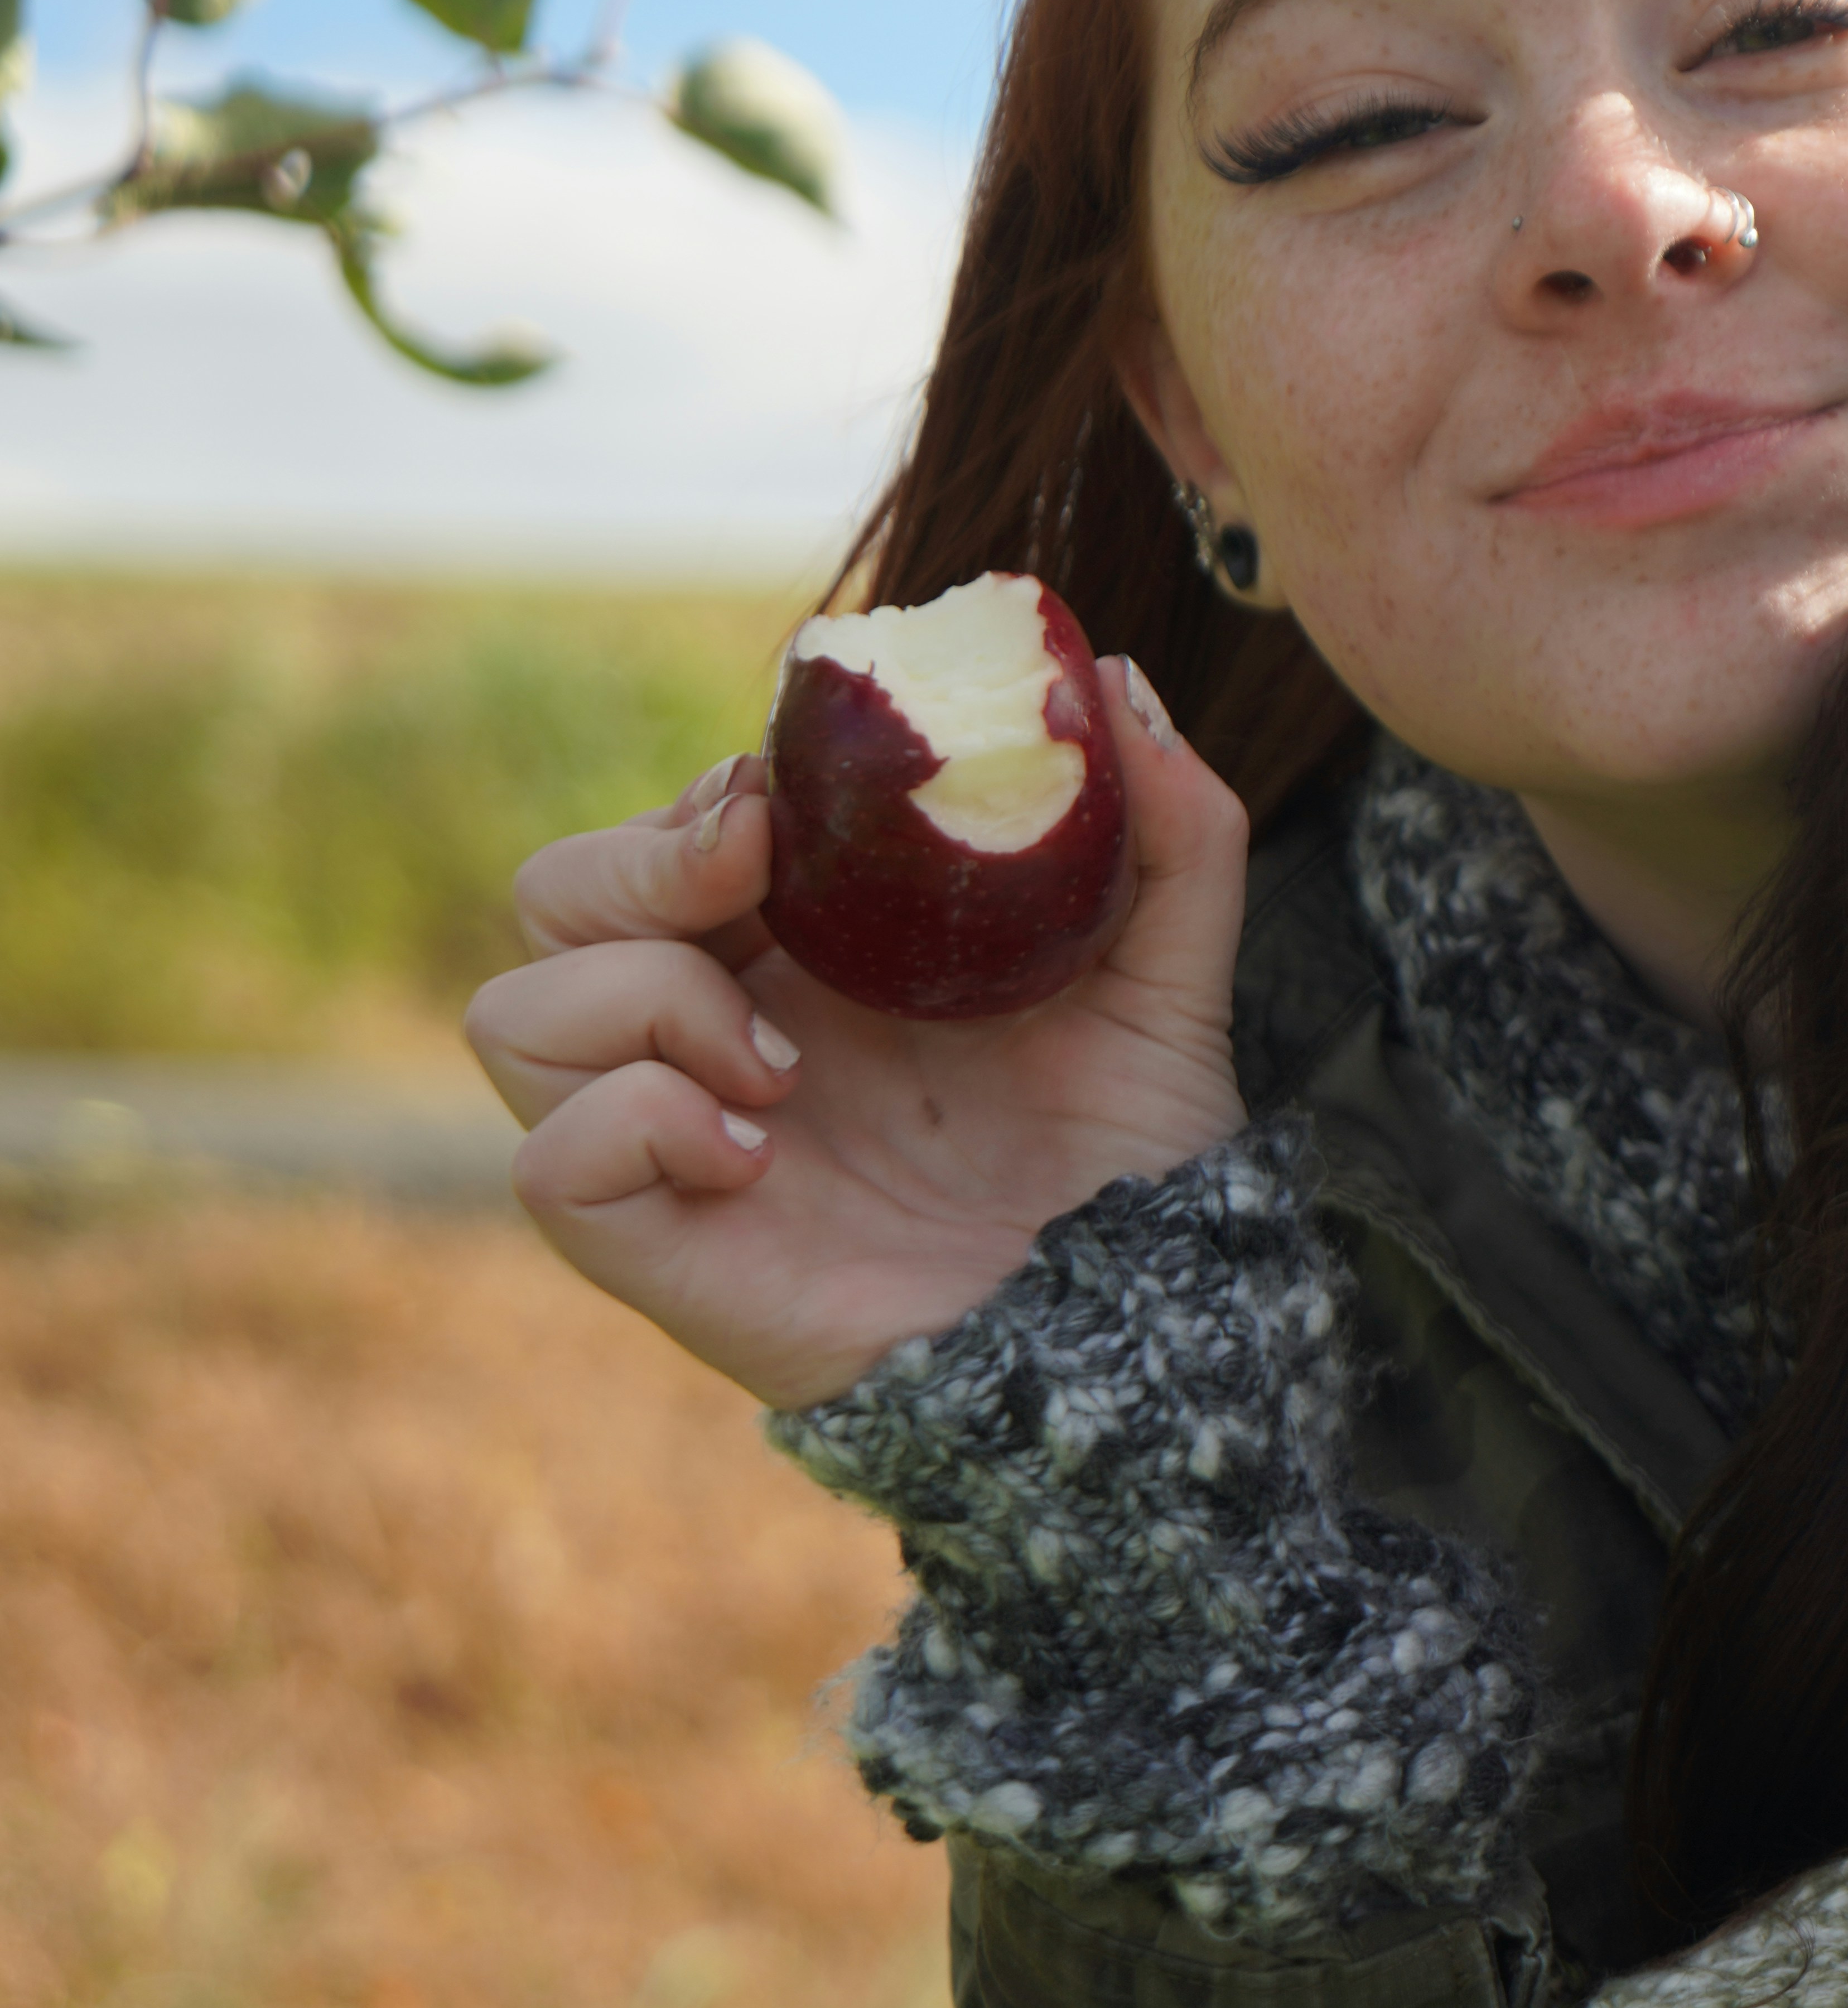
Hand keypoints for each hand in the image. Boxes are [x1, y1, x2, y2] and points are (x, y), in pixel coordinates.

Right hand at [466, 659, 1254, 1408]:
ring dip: (643, 998)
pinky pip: (548, 1163)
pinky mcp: (655, 1246)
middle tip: (756, 874)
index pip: (673, 831)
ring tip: (789, 1065)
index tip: (785, 795)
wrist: (1131, 1328)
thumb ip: (1172, 832)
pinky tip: (765, 1155)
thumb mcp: (1174, 984)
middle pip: (554, 896)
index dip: (705, 792)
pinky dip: (640, 1125)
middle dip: (635, 858)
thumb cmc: (1131, 1167)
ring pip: (514, 1013)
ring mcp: (672, 1142)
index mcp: (807, 959)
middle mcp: (717, 1035)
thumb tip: (1114, 678)